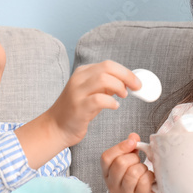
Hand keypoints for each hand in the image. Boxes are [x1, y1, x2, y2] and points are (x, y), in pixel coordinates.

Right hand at [16, 61, 140, 169]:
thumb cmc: (76, 111)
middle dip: (126, 76)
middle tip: (136, 88)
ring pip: (103, 79)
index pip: (108, 64)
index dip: (126, 72)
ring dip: (119, 87)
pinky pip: (99, 99)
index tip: (137, 82)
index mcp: (83, 73)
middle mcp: (78, 79)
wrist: (56, 127)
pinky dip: (111, 102)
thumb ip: (105, 86)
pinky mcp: (78, 107)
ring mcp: (77, 92)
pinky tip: (114, 106)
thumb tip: (127, 82)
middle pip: (107, 67)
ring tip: (123, 96)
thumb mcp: (90, 93)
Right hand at [101, 133, 159, 192]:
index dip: (120, 147)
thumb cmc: (134, 181)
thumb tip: (133, 136)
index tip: (132, 142)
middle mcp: (112, 184)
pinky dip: (150, 176)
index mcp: (107, 173)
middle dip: (134, 158)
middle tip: (138, 162)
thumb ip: (129, 149)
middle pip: (121, 163)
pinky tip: (150, 179)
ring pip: (133, 172)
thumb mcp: (128, 165)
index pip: (106, 157)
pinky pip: (144, 181)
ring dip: (143, 169)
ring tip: (143, 172)